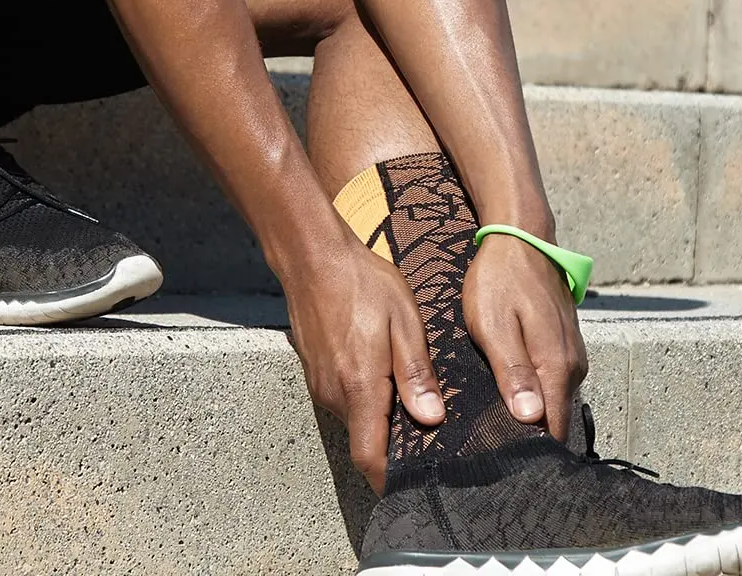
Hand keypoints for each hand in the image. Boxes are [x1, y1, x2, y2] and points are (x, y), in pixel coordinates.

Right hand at [283, 230, 445, 492]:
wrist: (310, 253)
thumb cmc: (360, 282)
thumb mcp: (402, 320)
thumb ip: (415, 372)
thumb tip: (432, 419)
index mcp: (359, 387)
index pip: (370, 459)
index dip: (392, 482)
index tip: (418, 487)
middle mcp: (334, 393)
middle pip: (364, 442)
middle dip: (394, 447)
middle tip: (430, 435)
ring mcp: (319, 382)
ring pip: (354, 420)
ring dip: (379, 420)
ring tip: (410, 401)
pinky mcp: (313, 369)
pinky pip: (342, 398)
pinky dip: (363, 400)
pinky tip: (382, 375)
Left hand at [463, 231, 588, 440]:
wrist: (521, 238)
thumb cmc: (500, 280)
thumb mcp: (493, 325)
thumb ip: (513, 372)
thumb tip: (530, 419)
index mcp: (556, 367)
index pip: (553, 430)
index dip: (530, 450)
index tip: (501, 459)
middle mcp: (573, 368)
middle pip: (554, 419)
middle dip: (527, 434)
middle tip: (489, 442)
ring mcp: (572, 356)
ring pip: (553, 400)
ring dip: (529, 411)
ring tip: (494, 419)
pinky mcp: (565, 345)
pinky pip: (552, 381)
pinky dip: (534, 390)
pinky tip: (508, 389)